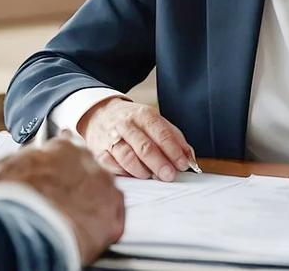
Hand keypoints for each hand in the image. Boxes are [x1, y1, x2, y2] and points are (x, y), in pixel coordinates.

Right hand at [0, 137, 123, 263]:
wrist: (20, 230)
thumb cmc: (5, 198)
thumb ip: (0, 163)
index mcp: (64, 148)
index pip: (68, 145)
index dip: (59, 161)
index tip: (52, 172)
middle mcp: (90, 164)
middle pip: (88, 171)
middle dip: (75, 184)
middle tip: (59, 201)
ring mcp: (105, 191)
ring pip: (102, 195)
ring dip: (89, 205)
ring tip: (70, 221)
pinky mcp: (112, 220)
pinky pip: (113, 222)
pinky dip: (100, 229)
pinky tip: (84, 235)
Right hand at [79, 98, 195, 181]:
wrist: (100, 113)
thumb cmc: (133, 121)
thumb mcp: (154, 121)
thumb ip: (173, 137)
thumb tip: (189, 157)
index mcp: (143, 114)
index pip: (161, 133)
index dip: (173, 150)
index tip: (183, 164)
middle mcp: (126, 125)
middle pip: (144, 146)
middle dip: (159, 163)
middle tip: (169, 176)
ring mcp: (110, 137)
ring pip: (127, 157)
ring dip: (142, 170)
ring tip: (150, 176)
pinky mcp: (99, 151)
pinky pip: (111, 166)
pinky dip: (124, 173)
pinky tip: (133, 174)